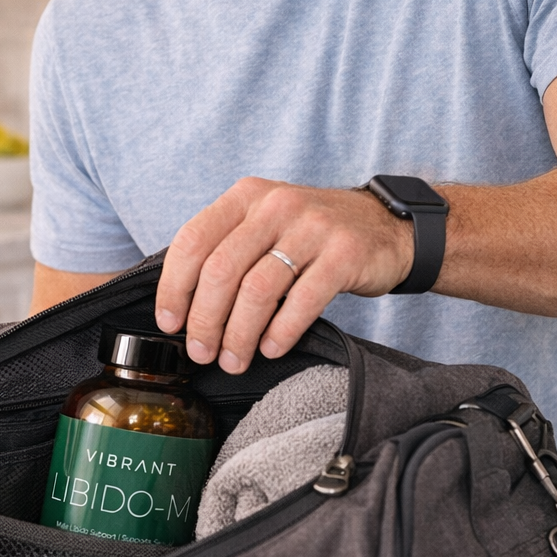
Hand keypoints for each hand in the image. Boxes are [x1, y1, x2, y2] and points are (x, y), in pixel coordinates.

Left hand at [154, 178, 412, 372]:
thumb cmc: (311, 235)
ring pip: (257, 290)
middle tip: (202, 352)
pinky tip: (271, 348)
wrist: (386, 227)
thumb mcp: (265, 224)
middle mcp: (275, 205)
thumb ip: (226, 248)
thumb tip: (181, 305)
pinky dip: (281, 332)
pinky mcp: (344, 254)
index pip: (192, 241)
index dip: (174, 287)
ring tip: (234, 360)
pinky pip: (302, 301)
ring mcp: (312, 227)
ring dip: (239, 335)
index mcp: (246, 196)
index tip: (170, 323)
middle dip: (205, 321)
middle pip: (221, 271)